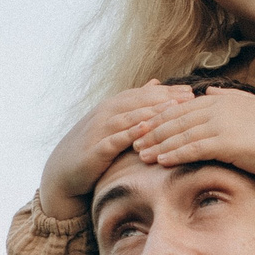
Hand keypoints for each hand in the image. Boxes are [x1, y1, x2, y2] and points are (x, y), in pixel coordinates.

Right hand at [38, 84, 195, 220]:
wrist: (63, 172)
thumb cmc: (94, 146)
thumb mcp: (116, 121)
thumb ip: (136, 103)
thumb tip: (156, 82)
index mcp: (114, 106)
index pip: (144, 94)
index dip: (167, 92)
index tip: (191, 91)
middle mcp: (106, 113)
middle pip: (139, 102)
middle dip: (165, 98)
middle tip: (189, 97)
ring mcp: (99, 130)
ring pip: (128, 117)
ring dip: (151, 112)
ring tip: (173, 108)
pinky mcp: (95, 149)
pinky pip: (114, 139)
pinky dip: (129, 133)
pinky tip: (145, 130)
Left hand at [128, 87, 254, 180]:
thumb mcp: (252, 106)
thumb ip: (228, 96)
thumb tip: (208, 88)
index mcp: (223, 99)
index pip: (184, 106)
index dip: (162, 116)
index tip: (146, 126)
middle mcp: (220, 107)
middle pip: (177, 119)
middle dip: (154, 130)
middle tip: (134, 141)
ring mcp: (222, 123)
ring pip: (181, 133)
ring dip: (159, 145)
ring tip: (141, 154)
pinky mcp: (227, 142)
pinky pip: (194, 148)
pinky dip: (175, 154)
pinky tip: (162, 161)